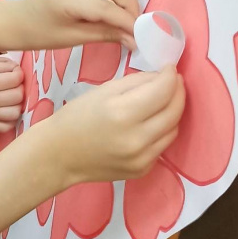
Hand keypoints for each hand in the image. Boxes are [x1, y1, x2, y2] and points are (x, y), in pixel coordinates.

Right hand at [0, 56, 23, 131]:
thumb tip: (15, 66)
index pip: (16, 78)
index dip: (18, 72)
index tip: (13, 71)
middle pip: (18, 95)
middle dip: (19, 86)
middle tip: (12, 82)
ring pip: (15, 112)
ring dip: (17, 103)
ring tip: (10, 97)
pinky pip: (5, 127)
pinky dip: (11, 120)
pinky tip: (7, 110)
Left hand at [9, 0, 139, 51]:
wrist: (19, 19)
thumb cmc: (42, 33)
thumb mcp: (74, 38)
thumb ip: (106, 34)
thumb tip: (135, 39)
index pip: (105, 7)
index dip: (126, 21)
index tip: (139, 36)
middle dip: (129, 3)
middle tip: (134, 23)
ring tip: (126, 10)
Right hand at [44, 66, 185, 184]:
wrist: (59, 154)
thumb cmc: (76, 117)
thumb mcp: (103, 91)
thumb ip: (136, 82)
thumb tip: (162, 78)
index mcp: (123, 113)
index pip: (163, 90)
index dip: (171, 76)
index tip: (170, 68)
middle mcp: (137, 138)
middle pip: (174, 111)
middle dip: (178, 92)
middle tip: (174, 81)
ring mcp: (142, 158)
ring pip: (173, 129)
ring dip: (172, 112)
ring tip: (164, 101)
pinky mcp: (143, 170)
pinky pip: (162, 145)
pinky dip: (162, 131)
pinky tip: (151, 122)